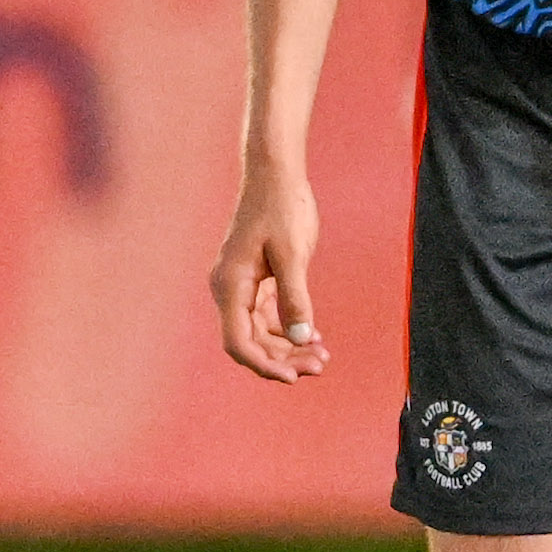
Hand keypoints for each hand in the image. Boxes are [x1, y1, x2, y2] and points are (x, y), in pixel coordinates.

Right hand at [212, 159, 328, 381]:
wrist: (275, 173)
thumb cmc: (281, 207)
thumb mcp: (292, 254)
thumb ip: (295, 298)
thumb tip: (302, 338)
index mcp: (230, 285)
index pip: (238, 342)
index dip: (264, 364)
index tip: (293, 377)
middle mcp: (230, 289)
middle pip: (251, 341)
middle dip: (284, 358)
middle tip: (320, 366)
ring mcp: (242, 286)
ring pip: (261, 331)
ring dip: (289, 347)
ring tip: (322, 357)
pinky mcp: (257, 280)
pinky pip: (269, 315)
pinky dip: (289, 328)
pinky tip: (315, 338)